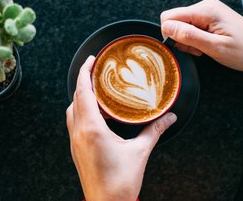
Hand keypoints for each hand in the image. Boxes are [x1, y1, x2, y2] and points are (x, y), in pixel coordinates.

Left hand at [66, 56, 176, 200]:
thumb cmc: (120, 182)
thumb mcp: (140, 151)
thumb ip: (155, 130)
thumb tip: (170, 117)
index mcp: (92, 129)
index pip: (83, 92)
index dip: (86, 72)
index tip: (92, 59)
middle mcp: (79, 132)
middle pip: (75, 98)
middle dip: (83, 80)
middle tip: (97, 70)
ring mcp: (75, 141)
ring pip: (72, 110)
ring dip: (81, 96)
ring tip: (96, 88)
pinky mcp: (76, 149)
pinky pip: (74, 122)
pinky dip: (81, 110)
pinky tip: (96, 112)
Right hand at [161, 0, 242, 79]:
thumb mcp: (215, 48)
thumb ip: (190, 36)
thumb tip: (167, 27)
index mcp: (206, 10)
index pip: (169, 17)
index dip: (172, 35)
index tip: (188, 46)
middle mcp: (206, 6)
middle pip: (175, 21)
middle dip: (181, 39)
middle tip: (199, 49)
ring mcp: (208, 10)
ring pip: (182, 25)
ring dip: (189, 40)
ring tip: (206, 48)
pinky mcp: (210, 17)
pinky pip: (192, 27)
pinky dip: (196, 39)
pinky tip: (208, 45)